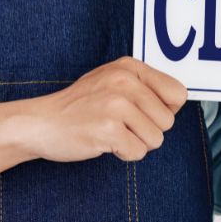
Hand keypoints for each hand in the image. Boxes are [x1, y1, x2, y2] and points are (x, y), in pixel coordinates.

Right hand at [21, 56, 187, 162]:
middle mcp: (125, 81)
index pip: (178, 93)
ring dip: (137, 143)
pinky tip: (105, 142)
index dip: (165, 110)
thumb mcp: (111, 80)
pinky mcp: (108, 129)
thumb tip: (179, 100)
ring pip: (157, 139)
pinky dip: (124, 154)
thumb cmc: (80, 105)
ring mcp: (116, 105)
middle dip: (148, 130)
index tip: (144, 113)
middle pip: (168, 120)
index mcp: (129, 67)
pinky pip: (138, 152)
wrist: (40, 122)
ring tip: (112, 133)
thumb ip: (143, 85)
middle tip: (122, 125)